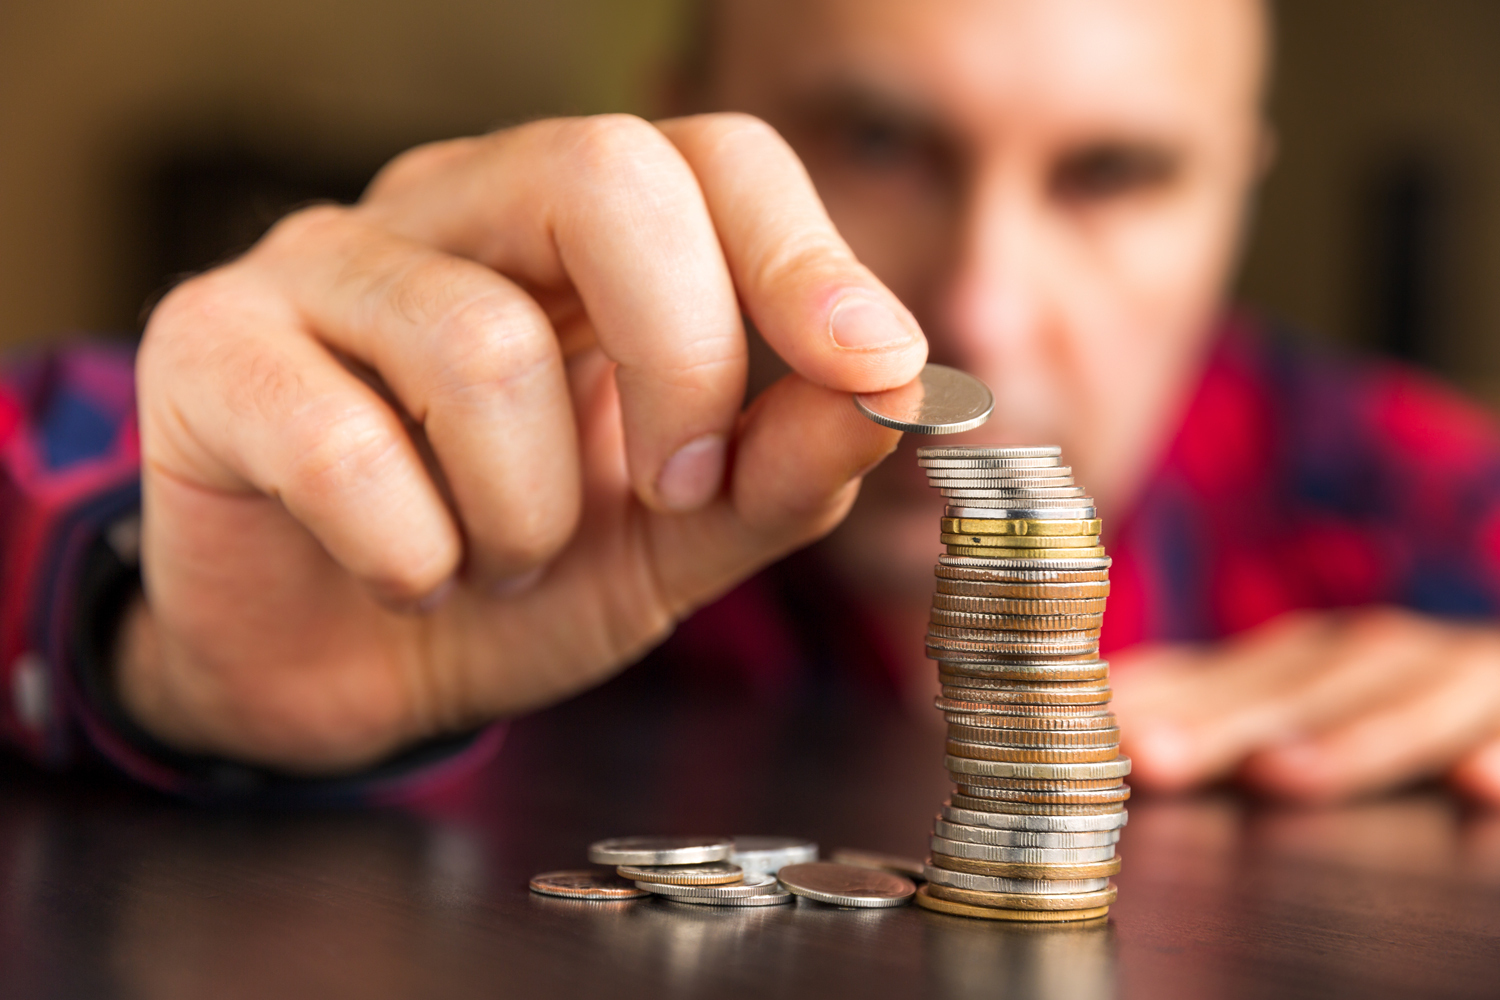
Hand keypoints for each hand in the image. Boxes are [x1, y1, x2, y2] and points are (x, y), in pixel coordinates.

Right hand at [125, 113, 927, 772]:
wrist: (336, 664)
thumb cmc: (510, 576)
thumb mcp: (675, 540)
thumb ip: (780, 468)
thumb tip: (895, 391)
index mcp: (576, 237)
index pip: (710, 159)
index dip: (802, 255)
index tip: (872, 366)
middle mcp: (450, 211)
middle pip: (604, 179)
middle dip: (681, 365)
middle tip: (669, 493)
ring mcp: (321, 264)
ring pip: (480, 343)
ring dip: (529, 510)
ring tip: (504, 561)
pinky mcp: (211, 348)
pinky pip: (342, 443)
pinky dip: (412, 551)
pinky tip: (409, 574)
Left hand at [1111, 607, 1499, 803]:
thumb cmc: (1401, 696)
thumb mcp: (1304, 696)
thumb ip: (1215, 707)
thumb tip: (1100, 719)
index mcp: (1303, 658)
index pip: (1213, 674)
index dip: (1145, 696)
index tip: (1073, 726)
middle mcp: (1371, 655)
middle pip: (1291, 689)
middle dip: (1218, 721)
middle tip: (1148, 756)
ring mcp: (1454, 676)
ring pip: (1403, 702)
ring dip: (1344, 738)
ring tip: (1281, 775)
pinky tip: (1478, 784)